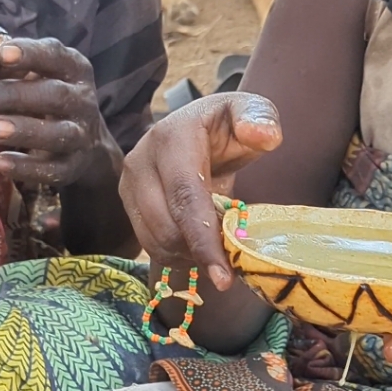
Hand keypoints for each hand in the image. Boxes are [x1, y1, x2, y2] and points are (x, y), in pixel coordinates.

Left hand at [0, 39, 119, 188]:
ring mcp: (81, 136)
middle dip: (13, 96)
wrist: (86, 145)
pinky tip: (1, 163)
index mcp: (73, 69)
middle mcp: (82, 101)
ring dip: (23, 131)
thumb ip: (12, 70)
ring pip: (57, 133)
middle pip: (53, 94)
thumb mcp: (37, 78)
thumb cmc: (47, 100)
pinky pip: (52, 169)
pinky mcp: (73, 168)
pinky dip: (26, 167)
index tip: (1, 55)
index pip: (54, 55)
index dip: (29, 54)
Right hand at [119, 93, 281, 289]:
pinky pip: (149, 244)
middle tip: (231, 258)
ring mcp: (128, 185)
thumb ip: (260, 117)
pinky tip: (197, 244)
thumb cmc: (226, 125)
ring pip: (155, 241)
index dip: (203, 240)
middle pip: (166, 227)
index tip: (223, 278)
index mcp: (171, 139)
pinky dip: (176, 254)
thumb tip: (264, 135)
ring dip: (188, 255)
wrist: (194, 128)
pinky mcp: (127, 203)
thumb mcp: (250, 111)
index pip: (184, 198)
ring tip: (216, 246)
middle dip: (199, 252)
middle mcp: (140, 162)